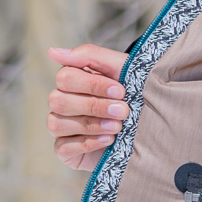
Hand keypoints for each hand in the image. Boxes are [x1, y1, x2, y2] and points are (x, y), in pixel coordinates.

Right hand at [48, 44, 132, 170]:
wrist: (150, 127)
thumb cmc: (133, 94)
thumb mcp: (120, 69)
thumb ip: (89, 55)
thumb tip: (52, 51)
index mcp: (72, 81)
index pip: (65, 77)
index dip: (93, 84)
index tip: (120, 90)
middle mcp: (61, 102)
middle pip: (58, 100)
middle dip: (94, 106)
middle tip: (123, 111)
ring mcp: (61, 127)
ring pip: (57, 123)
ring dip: (91, 125)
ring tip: (118, 126)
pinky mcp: (65, 150)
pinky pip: (63, 147)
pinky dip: (88, 143)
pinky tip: (109, 140)